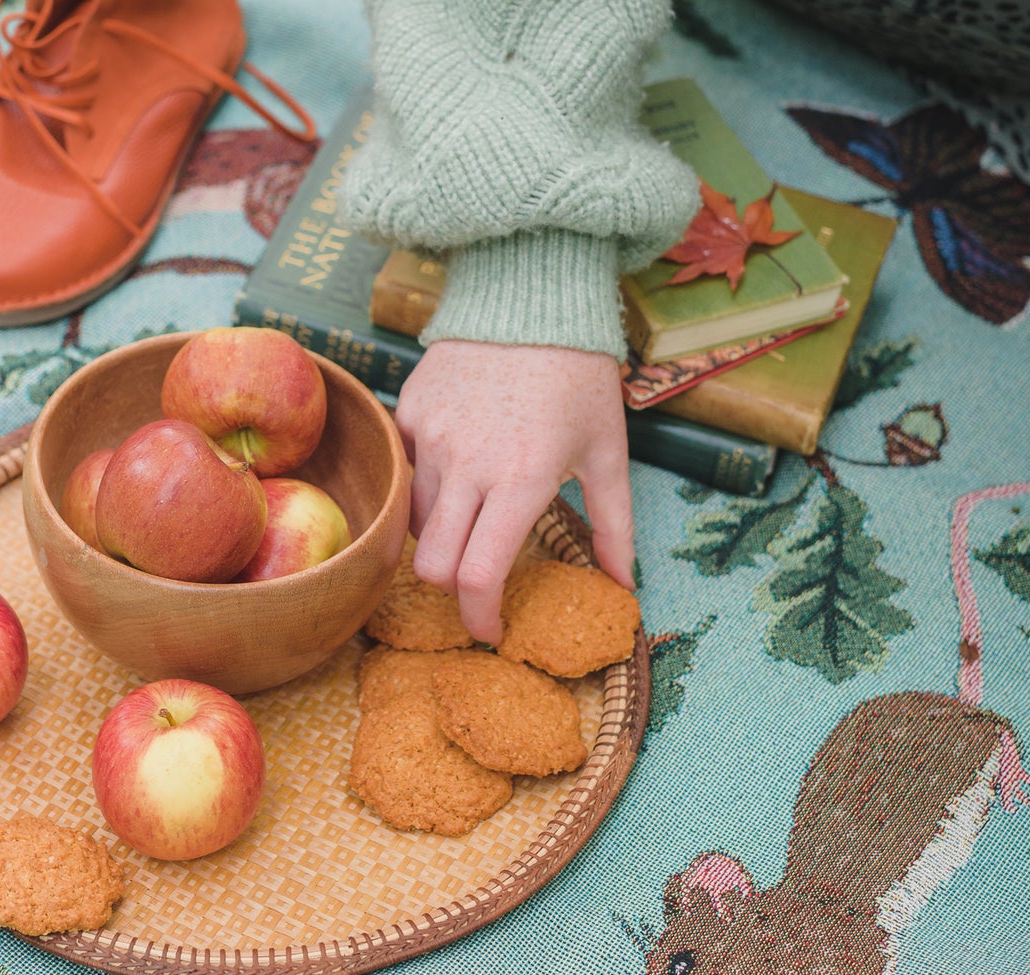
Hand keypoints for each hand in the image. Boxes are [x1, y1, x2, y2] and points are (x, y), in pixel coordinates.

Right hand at [394, 340, 634, 643]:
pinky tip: (456, 473)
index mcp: (521, 480)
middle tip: (477, 584)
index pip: (478, 576)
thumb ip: (614, 526)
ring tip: (473, 520)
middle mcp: (468, 464)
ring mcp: (430, 438)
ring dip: (442, 537)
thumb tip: (624, 586)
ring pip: (416, 523)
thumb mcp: (608, 451)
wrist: (531, 290)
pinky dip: (425, 491)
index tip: (490, 628)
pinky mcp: (407, 414)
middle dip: (452, 588)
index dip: (479, 616)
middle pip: (431, 565)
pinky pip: (405, 475)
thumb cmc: (578, 374)